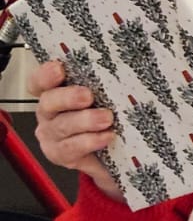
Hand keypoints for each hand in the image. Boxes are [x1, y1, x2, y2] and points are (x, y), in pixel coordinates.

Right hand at [30, 58, 121, 199]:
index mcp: (55, 91)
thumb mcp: (106, 94)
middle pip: (48, 101)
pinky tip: (106, 136)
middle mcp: (49, 112)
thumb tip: (125, 65)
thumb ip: (104, 81)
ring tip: (107, 118)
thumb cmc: (109, 114)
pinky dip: (90, 141)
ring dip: (85, 121)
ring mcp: (52, 135)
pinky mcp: (61, 155)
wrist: (114, 152)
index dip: (45, 75)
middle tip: (88, 96)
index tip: (60, 69)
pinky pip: (71, 148)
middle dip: (68, 97)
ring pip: (61, 126)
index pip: (40, 81)